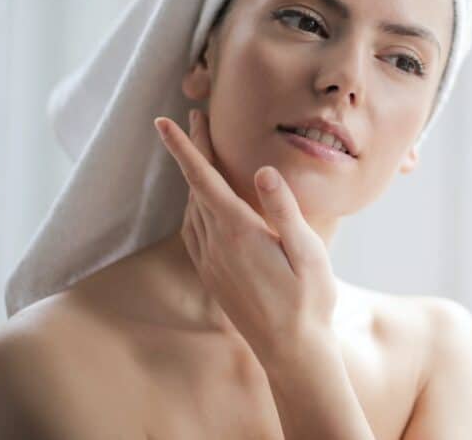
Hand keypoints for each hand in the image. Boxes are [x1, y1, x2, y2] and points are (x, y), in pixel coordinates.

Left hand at [154, 109, 336, 361]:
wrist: (292, 351)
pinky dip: (193, 205)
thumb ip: (284, 210)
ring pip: (191, 208)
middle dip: (191, 151)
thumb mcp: (308, 252)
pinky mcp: (212, 276)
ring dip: (192, 178)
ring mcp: (211, 262)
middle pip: (195, 188)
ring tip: (199, 154)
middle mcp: (217, 245)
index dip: (184, 148)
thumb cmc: (308, 300)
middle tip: (193, 119)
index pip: (204, 180)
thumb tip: (264, 170)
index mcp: (239, 233)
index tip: (163, 122)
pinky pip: (193, 231)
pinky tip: (201, 203)